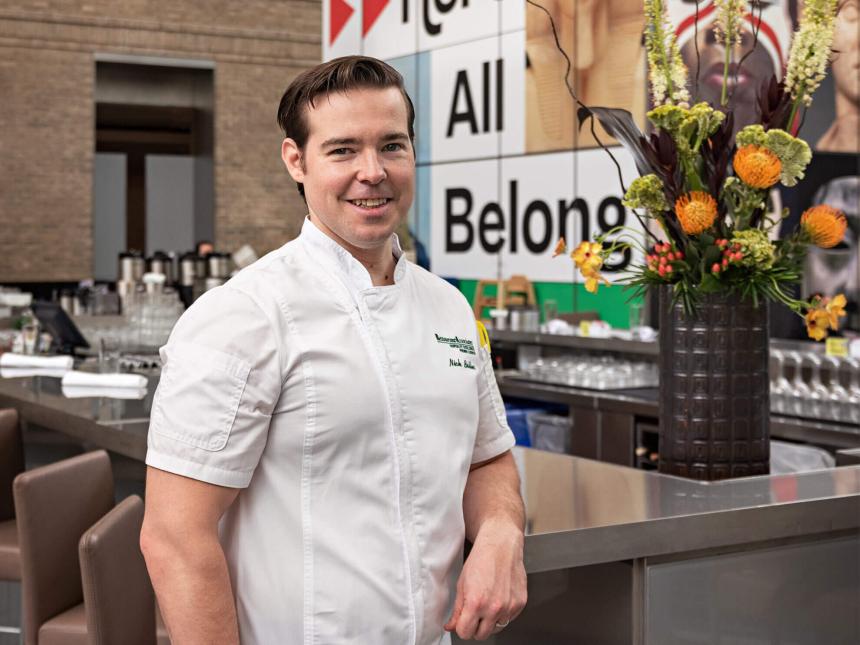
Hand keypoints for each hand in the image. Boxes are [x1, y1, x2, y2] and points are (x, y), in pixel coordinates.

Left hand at [444, 520, 526, 640]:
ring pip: (496, 629)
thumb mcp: (462, 584)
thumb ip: (457, 609)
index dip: (461, 628)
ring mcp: (509, 606)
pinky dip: (503, 613)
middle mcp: (494, 607)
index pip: (465, 633)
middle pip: (481, 635)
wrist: (501, 544)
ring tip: (487, 602)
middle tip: (474, 613)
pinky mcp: (520, 603)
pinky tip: (498, 597)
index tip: (462, 622)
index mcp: (476, 602)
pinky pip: (509, 618)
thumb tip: (451, 626)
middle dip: (475, 627)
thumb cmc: (481, 559)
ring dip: (490, 621)